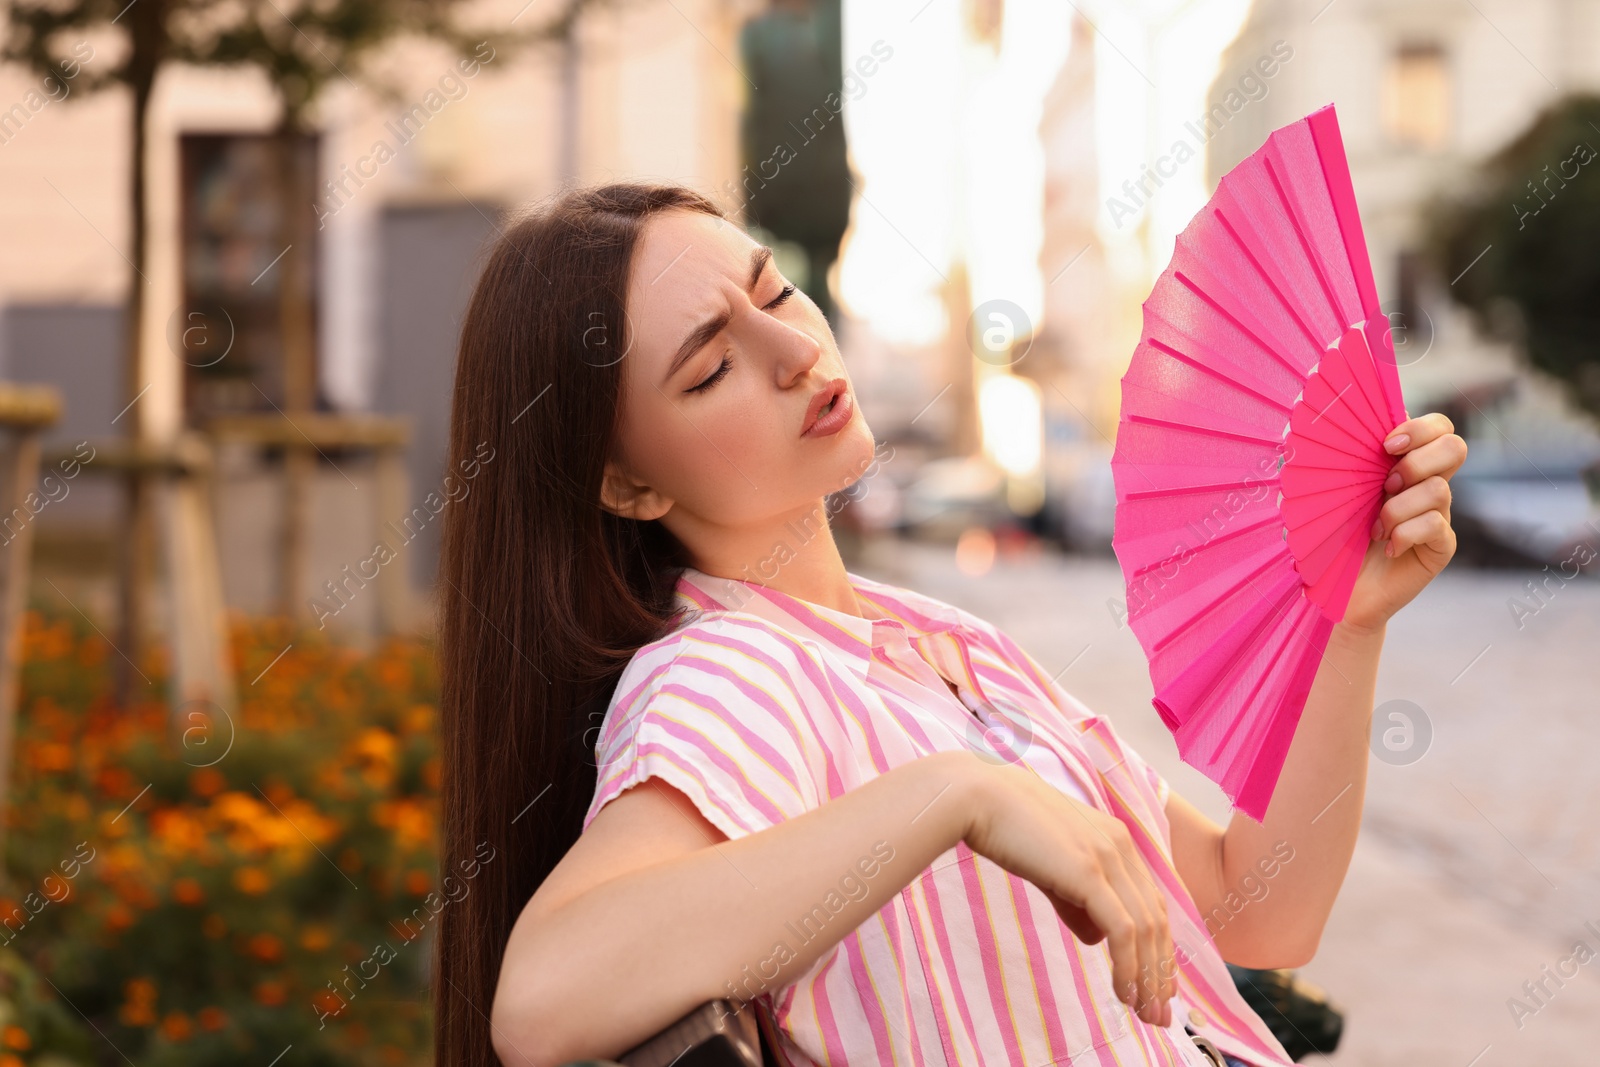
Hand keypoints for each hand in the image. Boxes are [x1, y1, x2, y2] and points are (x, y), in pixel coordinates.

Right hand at [962, 760, 1174, 1026]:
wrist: (979, 797)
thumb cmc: (1008, 827)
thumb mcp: (1052, 867)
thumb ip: (1077, 901)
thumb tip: (1097, 939)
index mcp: (1116, 838)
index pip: (1151, 902)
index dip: (1158, 947)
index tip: (1156, 984)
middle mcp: (1121, 845)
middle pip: (1157, 919)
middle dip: (1161, 971)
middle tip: (1159, 1013)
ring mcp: (1107, 858)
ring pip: (1146, 929)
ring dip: (1149, 977)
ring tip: (1145, 1012)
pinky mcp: (1089, 873)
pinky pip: (1122, 929)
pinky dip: (1129, 966)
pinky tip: (1125, 992)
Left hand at [1344, 412, 1466, 633]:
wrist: (1337, 588)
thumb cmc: (1332, 535)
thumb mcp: (1338, 492)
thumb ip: (1352, 458)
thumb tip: (1353, 420)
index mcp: (1406, 465)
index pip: (1438, 428)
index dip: (1420, 427)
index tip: (1386, 445)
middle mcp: (1428, 485)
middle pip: (1454, 447)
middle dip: (1416, 462)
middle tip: (1385, 485)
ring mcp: (1439, 515)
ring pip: (1438, 489)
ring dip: (1397, 507)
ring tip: (1375, 528)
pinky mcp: (1441, 546)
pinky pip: (1436, 525)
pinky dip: (1405, 534)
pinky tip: (1388, 547)